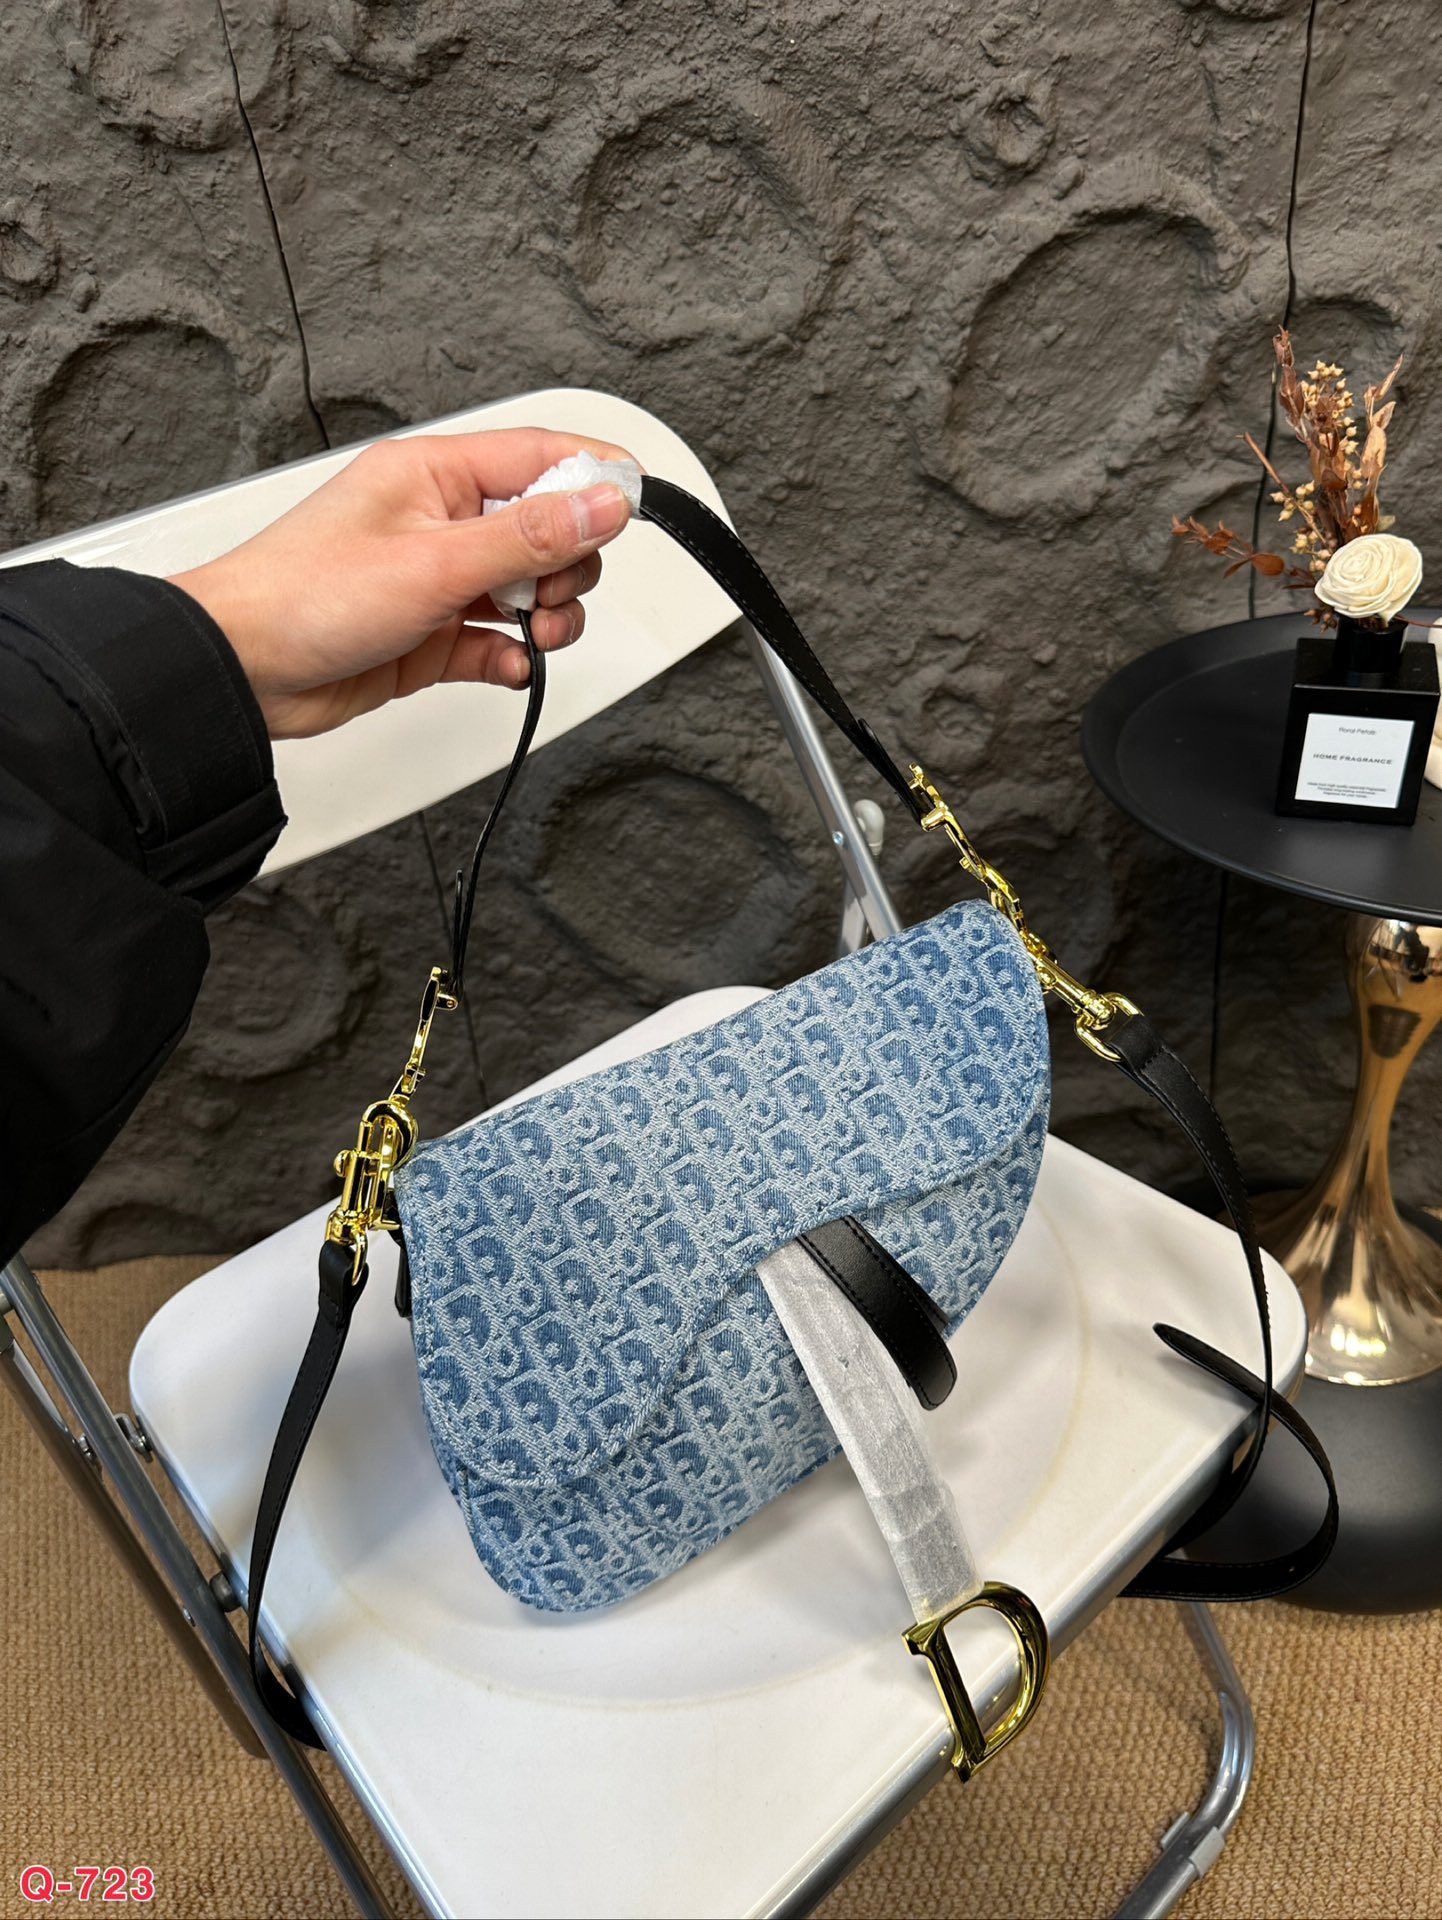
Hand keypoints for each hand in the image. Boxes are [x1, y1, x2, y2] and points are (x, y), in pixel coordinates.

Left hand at [170, 427, 636, 737]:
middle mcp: (441, 519)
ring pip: (528, 589)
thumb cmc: (305, 596)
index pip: (540, 455)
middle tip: (547, 593)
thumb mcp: (437, 561)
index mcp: (436, 473)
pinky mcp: (431, 635)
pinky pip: (499, 640)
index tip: (635, 506)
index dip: (594, 476)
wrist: (243, 670)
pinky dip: (513, 655)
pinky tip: (508, 663)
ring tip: (533, 633)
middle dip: (568, 566)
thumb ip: (529, 535)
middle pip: (547, 529)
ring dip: (548, 616)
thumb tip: (604, 501)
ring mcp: (437, 579)